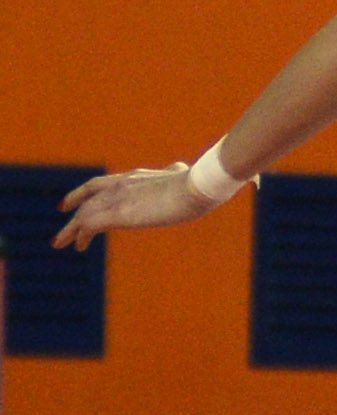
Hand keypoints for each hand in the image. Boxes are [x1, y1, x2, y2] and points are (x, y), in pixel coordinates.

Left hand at [53, 161, 223, 245]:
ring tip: (61, 243)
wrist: (197, 187)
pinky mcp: (117, 214)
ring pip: (83, 214)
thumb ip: (174, 172)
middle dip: (72, 211)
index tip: (72, 202)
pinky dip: (80, 235)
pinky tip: (78, 246)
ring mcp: (117, 198)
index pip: (99, 183)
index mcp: (134, 177)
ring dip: (70, 230)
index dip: (83, 193)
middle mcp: (120, 184)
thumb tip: (180, 168)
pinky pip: (89, 225)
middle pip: (86, 198)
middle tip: (62, 227)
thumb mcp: (181, 174)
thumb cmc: (196, 183)